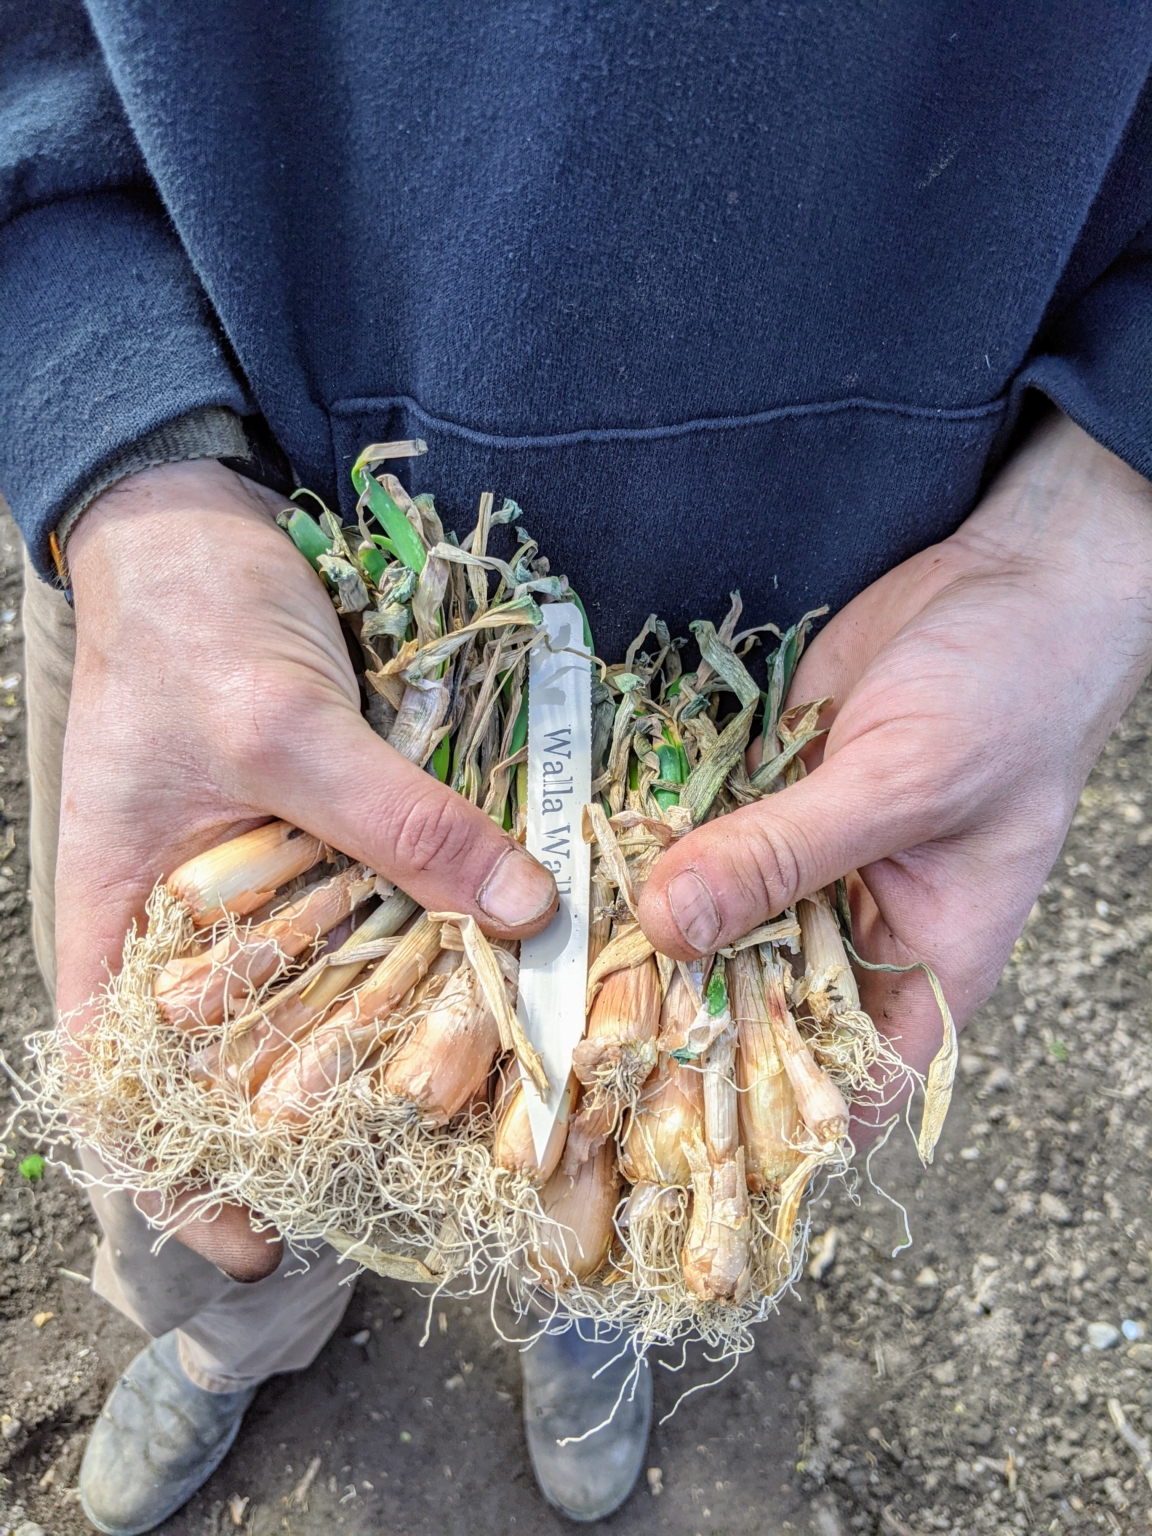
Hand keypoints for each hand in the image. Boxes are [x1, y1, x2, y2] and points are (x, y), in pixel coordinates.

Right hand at [59, 459, 556, 1275]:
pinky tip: (500, 967)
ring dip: (399, 1034)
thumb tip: (524, 909)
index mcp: (122, 923)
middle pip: (250, 1058)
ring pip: (331, 988)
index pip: (126, 1089)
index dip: (181, 1183)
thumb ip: (394, 820)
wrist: (203, 530)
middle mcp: (197, 923)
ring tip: (487, 1089)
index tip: (266, 1249)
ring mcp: (271, 881)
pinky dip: (430, 940)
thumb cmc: (192, 628)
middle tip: (427, 1168)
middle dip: (328, 1122)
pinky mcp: (332, 836)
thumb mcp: (282, 726)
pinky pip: (382, 908)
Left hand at [639, 412, 1151, 1132]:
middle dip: (674, 1021)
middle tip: (571, 1045)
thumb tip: (670, 922)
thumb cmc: (1012, 694)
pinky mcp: (760, 794)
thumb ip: (786, 853)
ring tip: (555, 962)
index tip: (659, 1134)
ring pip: (709, 921)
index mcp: (922, 965)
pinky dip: (645, 845)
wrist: (1009, 581)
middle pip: (753, 1007)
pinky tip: (579, 863)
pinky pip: (692, 837)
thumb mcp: (906, 783)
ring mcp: (799, 860)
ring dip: (644, 930)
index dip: (762, 1122)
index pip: (841, 1085)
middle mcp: (853, 926)